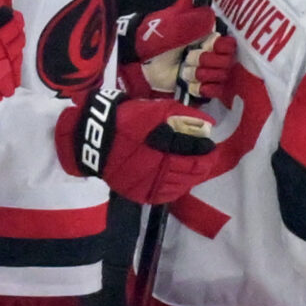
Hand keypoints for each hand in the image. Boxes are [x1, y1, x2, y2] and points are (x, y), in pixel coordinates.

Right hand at [56, 88, 216, 203]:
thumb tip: (209, 124)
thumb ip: (185, 115)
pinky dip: (176, 189)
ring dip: (192, 177)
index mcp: (166, 148)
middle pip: (194, 172)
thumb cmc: (128, 120)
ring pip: (182, 186)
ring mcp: (150, 184)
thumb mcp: (157, 109)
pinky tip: (177, 181)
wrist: (95, 139)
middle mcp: (160, 169)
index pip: (199, 155)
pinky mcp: (140, 193)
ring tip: (193, 169)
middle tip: (206, 158)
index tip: (210, 146)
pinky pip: (166, 196)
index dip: (209, 151)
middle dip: (204, 165)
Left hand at [126, 0, 237, 101]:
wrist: (144, 61)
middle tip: (188, 58)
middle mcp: (214, 54)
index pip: (230, 45)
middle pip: (226, 62)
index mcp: (211, 37)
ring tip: (184, 70)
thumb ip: (195, 14)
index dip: (219, 47)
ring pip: (220, 77)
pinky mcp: (201, 87)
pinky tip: (192, 85)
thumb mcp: (175, 23)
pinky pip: (216, 92)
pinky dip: (203, 89)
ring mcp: (208, 71)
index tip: (207, 45)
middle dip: (205, 61)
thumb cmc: (160, 37)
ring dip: (199, 74)